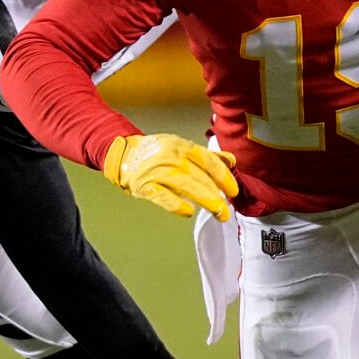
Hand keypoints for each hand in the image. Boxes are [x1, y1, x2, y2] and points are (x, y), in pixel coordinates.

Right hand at [102, 133, 238, 220]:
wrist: (125, 154)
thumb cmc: (157, 152)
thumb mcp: (182, 147)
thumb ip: (207, 156)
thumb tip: (231, 161)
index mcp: (183, 147)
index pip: (209, 161)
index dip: (224, 177)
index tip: (233, 191)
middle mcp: (172, 157)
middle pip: (200, 176)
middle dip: (217, 194)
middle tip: (227, 210)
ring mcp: (158, 171)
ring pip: (186, 186)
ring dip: (205, 200)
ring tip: (218, 212)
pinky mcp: (145, 185)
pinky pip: (163, 196)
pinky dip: (176, 204)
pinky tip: (189, 211)